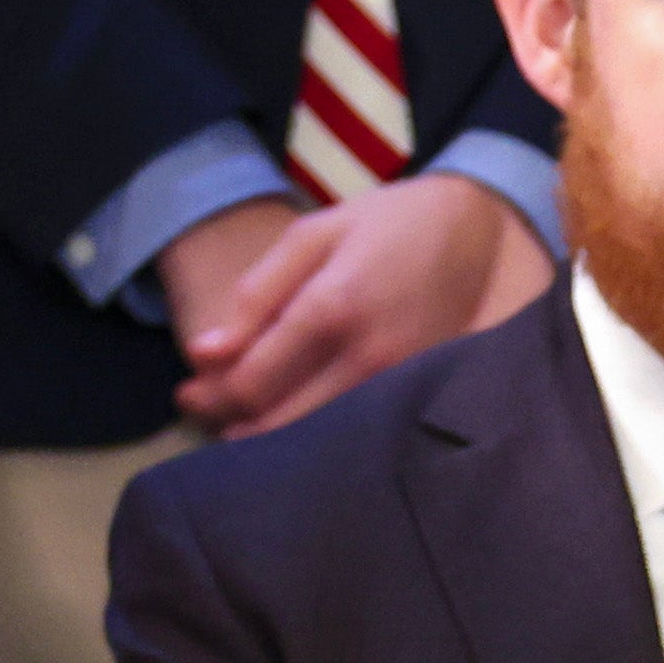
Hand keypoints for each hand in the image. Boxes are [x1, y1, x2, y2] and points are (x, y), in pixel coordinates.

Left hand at [168, 174, 557, 435]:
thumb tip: (203, 354)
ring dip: (272, 436)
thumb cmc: (386, 225)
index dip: (213, 396)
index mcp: (333, 308)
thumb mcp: (312, 236)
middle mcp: (368, 358)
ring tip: (240, 421)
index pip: (256, 380)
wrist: (476, 233)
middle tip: (204, 412)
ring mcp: (399, 386)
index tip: (187, 392)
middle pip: (283, 421)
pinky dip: (316, 433)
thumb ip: (257, 294)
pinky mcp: (420, 400)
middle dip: (234, 421)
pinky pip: (355, 432)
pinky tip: (294, 420)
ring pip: (318, 436)